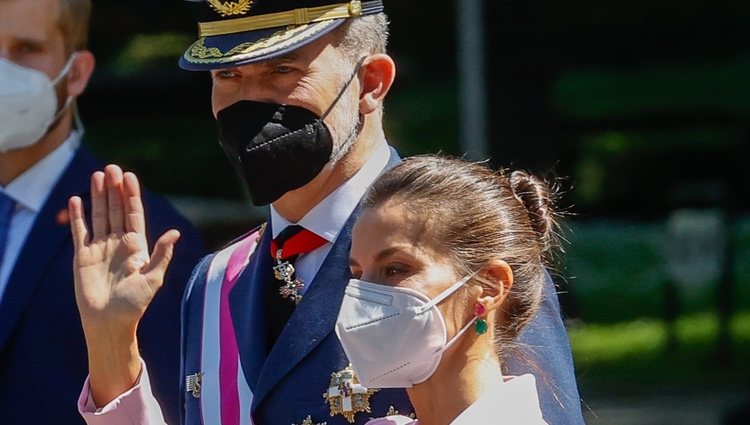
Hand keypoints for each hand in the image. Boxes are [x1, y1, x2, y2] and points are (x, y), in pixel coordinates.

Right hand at [69, 164, 179, 404]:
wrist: (109, 323)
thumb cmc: (135, 304)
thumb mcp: (153, 279)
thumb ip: (162, 254)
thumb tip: (175, 233)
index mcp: (137, 246)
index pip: (134, 214)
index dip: (132, 196)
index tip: (130, 177)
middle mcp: (118, 243)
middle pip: (116, 210)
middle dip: (114, 189)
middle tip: (111, 167)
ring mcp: (100, 248)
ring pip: (99, 215)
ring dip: (98, 196)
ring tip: (97, 175)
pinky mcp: (82, 256)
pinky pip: (79, 231)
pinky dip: (77, 215)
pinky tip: (76, 199)